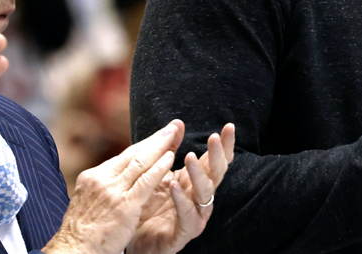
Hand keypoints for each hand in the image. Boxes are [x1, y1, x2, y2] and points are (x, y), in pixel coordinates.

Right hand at [43, 121, 183, 253]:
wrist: (74, 250)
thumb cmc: (83, 232)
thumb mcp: (89, 202)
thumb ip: (105, 187)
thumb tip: (122, 177)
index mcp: (93, 177)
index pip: (123, 156)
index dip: (145, 145)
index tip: (160, 135)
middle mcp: (101, 179)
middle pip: (133, 153)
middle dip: (156, 139)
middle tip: (173, 126)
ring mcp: (112, 191)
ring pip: (140, 162)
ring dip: (161, 146)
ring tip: (175, 134)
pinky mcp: (124, 204)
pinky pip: (145, 181)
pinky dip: (159, 167)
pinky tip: (171, 157)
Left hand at [131, 123, 235, 253]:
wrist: (132, 237)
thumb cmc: (148, 205)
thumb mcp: (158, 174)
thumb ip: (170, 151)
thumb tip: (178, 123)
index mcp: (196, 182)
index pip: (215, 161)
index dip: (225, 145)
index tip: (229, 126)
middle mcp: (200, 198)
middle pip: (216, 174)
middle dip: (217, 155)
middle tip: (213, 137)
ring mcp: (195, 216)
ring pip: (204, 194)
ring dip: (199, 174)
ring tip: (190, 157)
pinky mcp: (183, 233)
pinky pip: (187, 216)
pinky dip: (181, 201)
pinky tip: (174, 186)